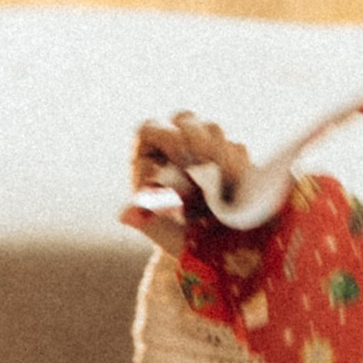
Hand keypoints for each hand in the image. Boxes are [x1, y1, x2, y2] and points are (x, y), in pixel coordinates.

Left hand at [123, 109, 251, 240]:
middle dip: (198, 137)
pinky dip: (238, 167)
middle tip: (207, 162)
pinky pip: (237, 149)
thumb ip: (141, 220)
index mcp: (146, 152)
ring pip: (213, 129)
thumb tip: (124, 215)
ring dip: (220, 153)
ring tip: (222, 184)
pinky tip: (235, 191)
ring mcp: (203, 144)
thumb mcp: (153, 227)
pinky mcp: (230, 155)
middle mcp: (174, 140)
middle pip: (184, 118)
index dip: (167, 138)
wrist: (200, 244)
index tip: (181, 160)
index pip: (151, 129)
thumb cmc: (168, 232)